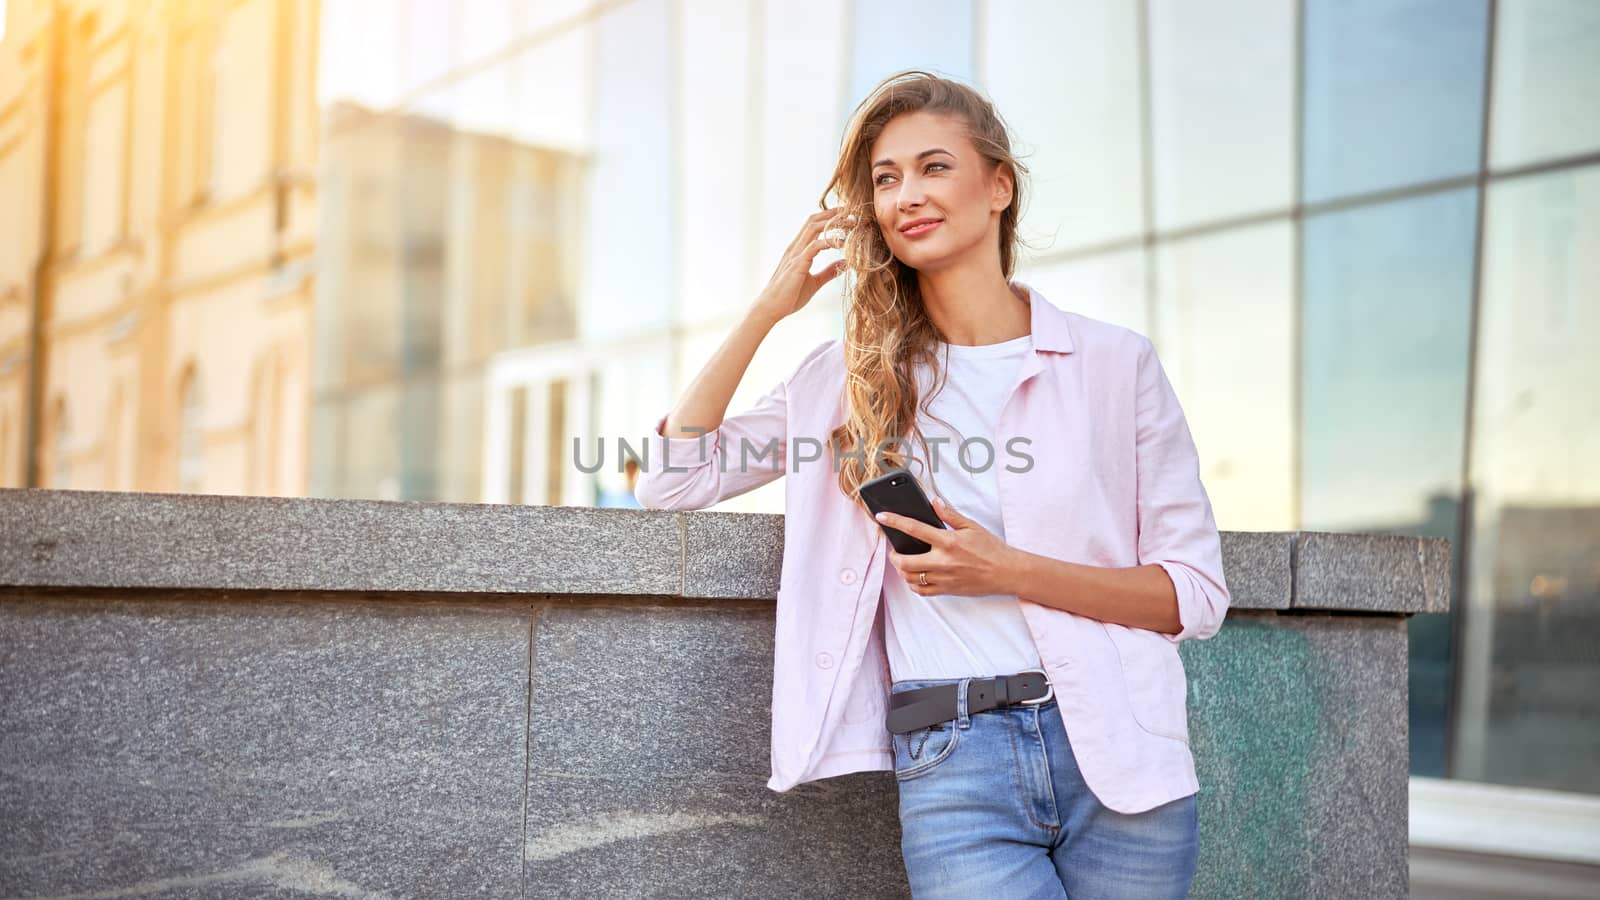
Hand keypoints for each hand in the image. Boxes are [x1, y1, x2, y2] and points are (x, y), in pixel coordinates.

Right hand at [750, 207, 853, 323]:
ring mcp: (795, 254)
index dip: (829, 216)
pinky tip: (844, 243)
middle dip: (833, 214)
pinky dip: (830, 241)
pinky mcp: (797, 264)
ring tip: (852, 224)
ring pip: (814, 228)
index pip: (813, 224)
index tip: (847, 214)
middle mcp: (795, 247)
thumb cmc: (789, 297)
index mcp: (798, 249)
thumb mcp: (814, 282)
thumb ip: (828, 272)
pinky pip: (815, 246)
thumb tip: (845, 264)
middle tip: (853, 212)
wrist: (771, 308)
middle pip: (814, 221)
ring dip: (834, 223)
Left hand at [877, 496, 1017, 596]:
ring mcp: (943, 578)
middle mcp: (943, 561)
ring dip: (902, 570)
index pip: (914, 529)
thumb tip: (935, 502)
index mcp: (948, 541)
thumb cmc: (991, 548)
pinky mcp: (947, 590)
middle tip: (894, 550)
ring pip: (910, 578)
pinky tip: (915, 577)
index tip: (881, 517)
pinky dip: (913, 584)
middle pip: (904, 562)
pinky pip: (922, 591)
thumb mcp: (971, 526)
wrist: (1006, 572)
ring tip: (903, 563)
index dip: (894, 522)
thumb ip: (950, 515)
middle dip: (893, 556)